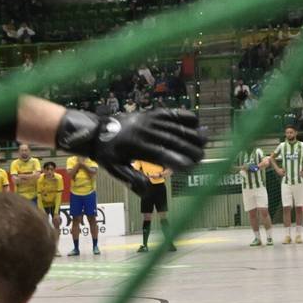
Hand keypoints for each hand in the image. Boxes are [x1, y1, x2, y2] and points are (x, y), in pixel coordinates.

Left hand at [56, 107, 203, 195]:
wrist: (97, 131)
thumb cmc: (108, 154)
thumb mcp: (115, 170)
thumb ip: (132, 180)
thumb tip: (147, 190)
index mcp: (136, 147)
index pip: (162, 154)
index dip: (177, 160)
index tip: (191, 167)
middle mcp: (145, 131)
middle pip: (172, 139)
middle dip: (190, 148)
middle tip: (202, 157)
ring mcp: (149, 119)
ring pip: (174, 125)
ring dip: (191, 133)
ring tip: (205, 141)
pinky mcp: (151, 113)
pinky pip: (170, 112)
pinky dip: (184, 115)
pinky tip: (196, 122)